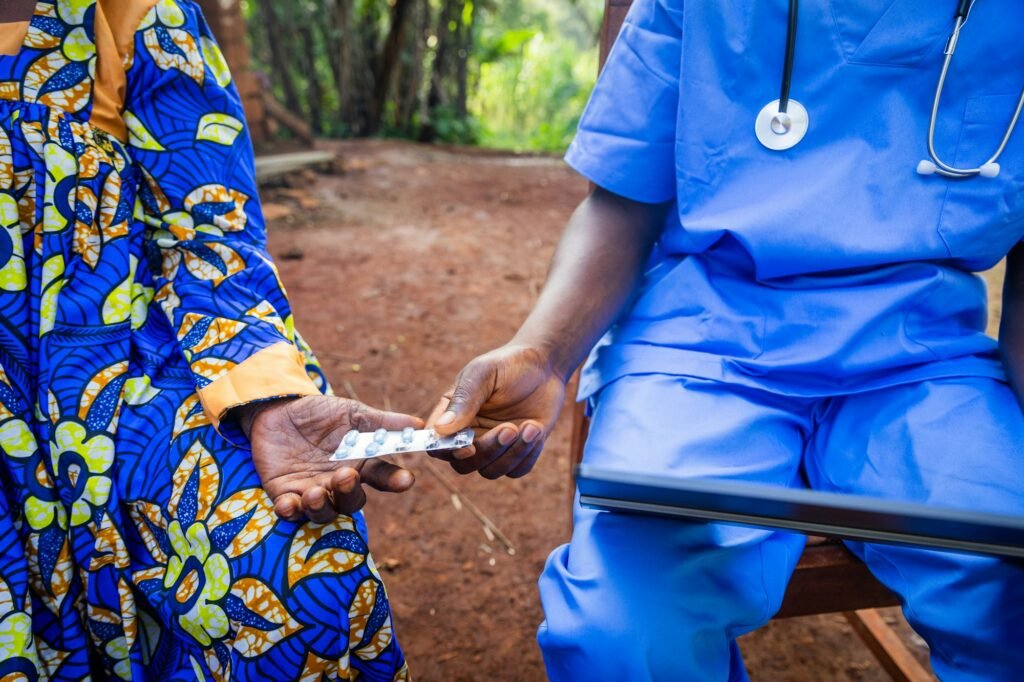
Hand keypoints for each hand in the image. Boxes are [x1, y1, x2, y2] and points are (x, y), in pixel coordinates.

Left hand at [238, 395, 422, 521]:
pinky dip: (290, 511)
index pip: (383, 477)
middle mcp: (338, 483)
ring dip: (321, 507)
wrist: (278, 408)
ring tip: (315, 493)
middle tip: (346, 475)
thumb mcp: (353, 413)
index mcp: (360, 464)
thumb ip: (384, 422)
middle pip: (351, 501)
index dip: (395, 481)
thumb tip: (421, 425)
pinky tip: (289, 503)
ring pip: (323, 513)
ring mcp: (312, 491)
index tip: (406, 479)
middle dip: (349, 493)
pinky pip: (289, 511)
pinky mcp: (284, 493)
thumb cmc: (320, 412)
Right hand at [431, 344, 566, 478]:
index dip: (446, 451)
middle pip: (463, 465)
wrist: (545, 365)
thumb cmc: (509, 364)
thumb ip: (463, 399)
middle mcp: (469, 434)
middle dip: (487, 452)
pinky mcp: (516, 452)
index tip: (468, 445)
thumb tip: (441, 429)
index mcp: (453, 415)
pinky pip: (516, 470)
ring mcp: (493, 446)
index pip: (437, 443)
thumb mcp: (484, 373)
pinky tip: (536, 428)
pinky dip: (527, 455)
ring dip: (511, 454)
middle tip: (510, 429)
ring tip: (531, 427)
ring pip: (490, 471)